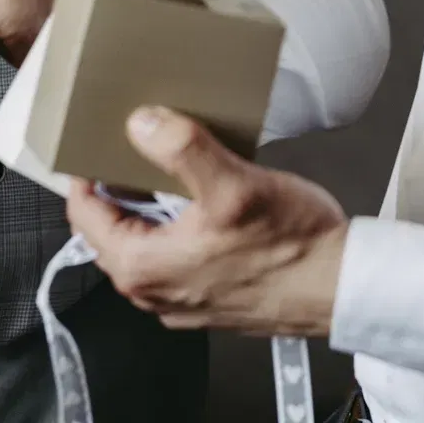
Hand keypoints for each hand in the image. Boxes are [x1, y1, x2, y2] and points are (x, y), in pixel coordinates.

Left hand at [67, 106, 347, 336]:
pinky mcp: (206, 298)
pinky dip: (176, 228)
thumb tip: (142, 123)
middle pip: (110, 229)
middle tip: (134, 146)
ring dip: (148, 207)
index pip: (84, 214)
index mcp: (143, 267)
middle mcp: (153, 291)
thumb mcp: (234, 184)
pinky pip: (172, 256)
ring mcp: (179, 299)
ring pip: (143, 242)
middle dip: (117, 187)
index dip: (84, 171)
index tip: (93, 141)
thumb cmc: (293, 248)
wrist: (340, 287)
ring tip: (172, 169)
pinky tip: (205, 204)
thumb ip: (181, 150)